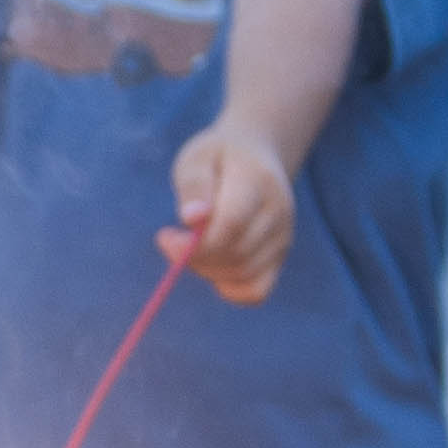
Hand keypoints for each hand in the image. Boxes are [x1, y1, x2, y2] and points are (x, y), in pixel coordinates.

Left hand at [168, 125, 292, 304]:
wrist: (255, 157)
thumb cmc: (217, 158)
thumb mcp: (196, 159)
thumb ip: (194, 186)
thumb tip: (192, 218)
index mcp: (258, 181)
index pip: (232, 223)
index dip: (196, 241)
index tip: (164, 237)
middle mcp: (278, 212)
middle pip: (236, 252)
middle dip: (195, 256)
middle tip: (171, 240)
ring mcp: (283, 236)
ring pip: (242, 274)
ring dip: (206, 270)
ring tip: (190, 246)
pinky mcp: (280, 256)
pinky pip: (257, 291)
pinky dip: (229, 289)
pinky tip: (211, 267)